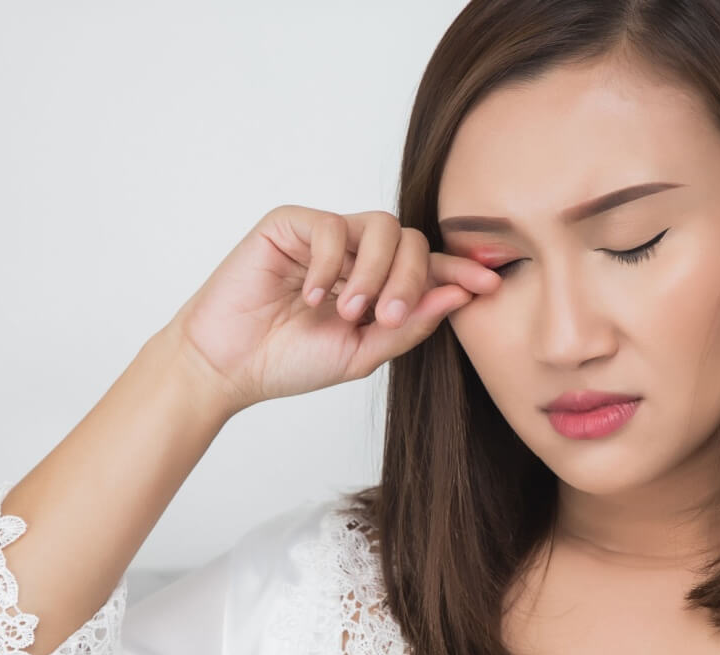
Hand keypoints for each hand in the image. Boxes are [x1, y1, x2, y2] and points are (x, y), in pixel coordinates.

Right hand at [163, 205, 500, 414]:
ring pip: (380, 227)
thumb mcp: (362, 353)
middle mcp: (355, 253)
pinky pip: (331, 226)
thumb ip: (408, 325)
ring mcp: (324, 236)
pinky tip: (313, 296)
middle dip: (410, 279)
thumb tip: (458, 297)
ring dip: (374, 271)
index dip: (459, 271)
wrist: (229, 365)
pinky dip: (329, 264)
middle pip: (411, 241)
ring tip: (349, 311)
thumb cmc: (289, 361)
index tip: (490, 286)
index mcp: (377, 283)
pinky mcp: (290, 224)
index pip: (427, 266)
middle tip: (385, 317)